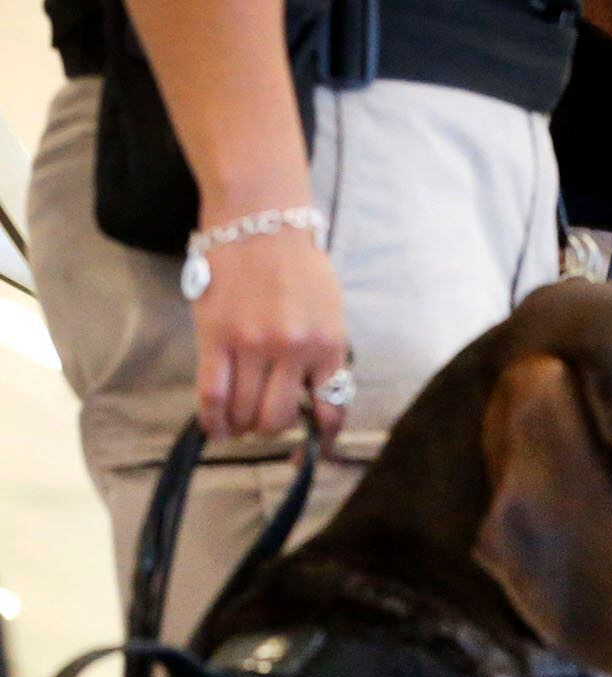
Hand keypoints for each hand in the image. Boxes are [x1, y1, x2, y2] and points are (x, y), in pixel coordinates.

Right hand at [192, 221, 348, 439]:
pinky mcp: (215, 335)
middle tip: (261, 425)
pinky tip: (214, 429)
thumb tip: (312, 402)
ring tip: (237, 424)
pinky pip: (211, 393)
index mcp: (329, 346)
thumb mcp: (329, 315)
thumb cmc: (297, 267)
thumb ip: (324, 358)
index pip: (330, 412)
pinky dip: (212, 420)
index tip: (308, 453)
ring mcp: (252, 344)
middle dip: (270, 430)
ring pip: (244, 411)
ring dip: (241, 426)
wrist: (259, 218)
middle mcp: (293, 350)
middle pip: (278, 418)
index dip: (319, 442)